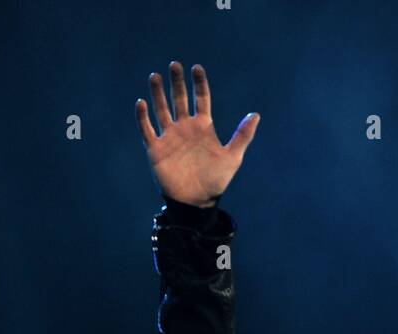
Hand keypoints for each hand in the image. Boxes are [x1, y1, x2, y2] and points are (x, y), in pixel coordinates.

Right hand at [135, 61, 258, 208]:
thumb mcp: (232, 158)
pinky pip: (146, 129)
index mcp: (203, 127)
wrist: (197, 203)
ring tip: (154, 76)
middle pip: (179, 98)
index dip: (199, 83)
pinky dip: (142, 117)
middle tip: (174, 65)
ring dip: (157, 93)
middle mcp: (185, 128)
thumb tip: (256, 115)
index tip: (197, 68)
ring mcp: (169, 137)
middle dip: (177, 82)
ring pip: (161, 109)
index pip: (201, 98)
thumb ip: (242, 136)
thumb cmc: (216, 181)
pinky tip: (142, 103)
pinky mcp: (156, 149)